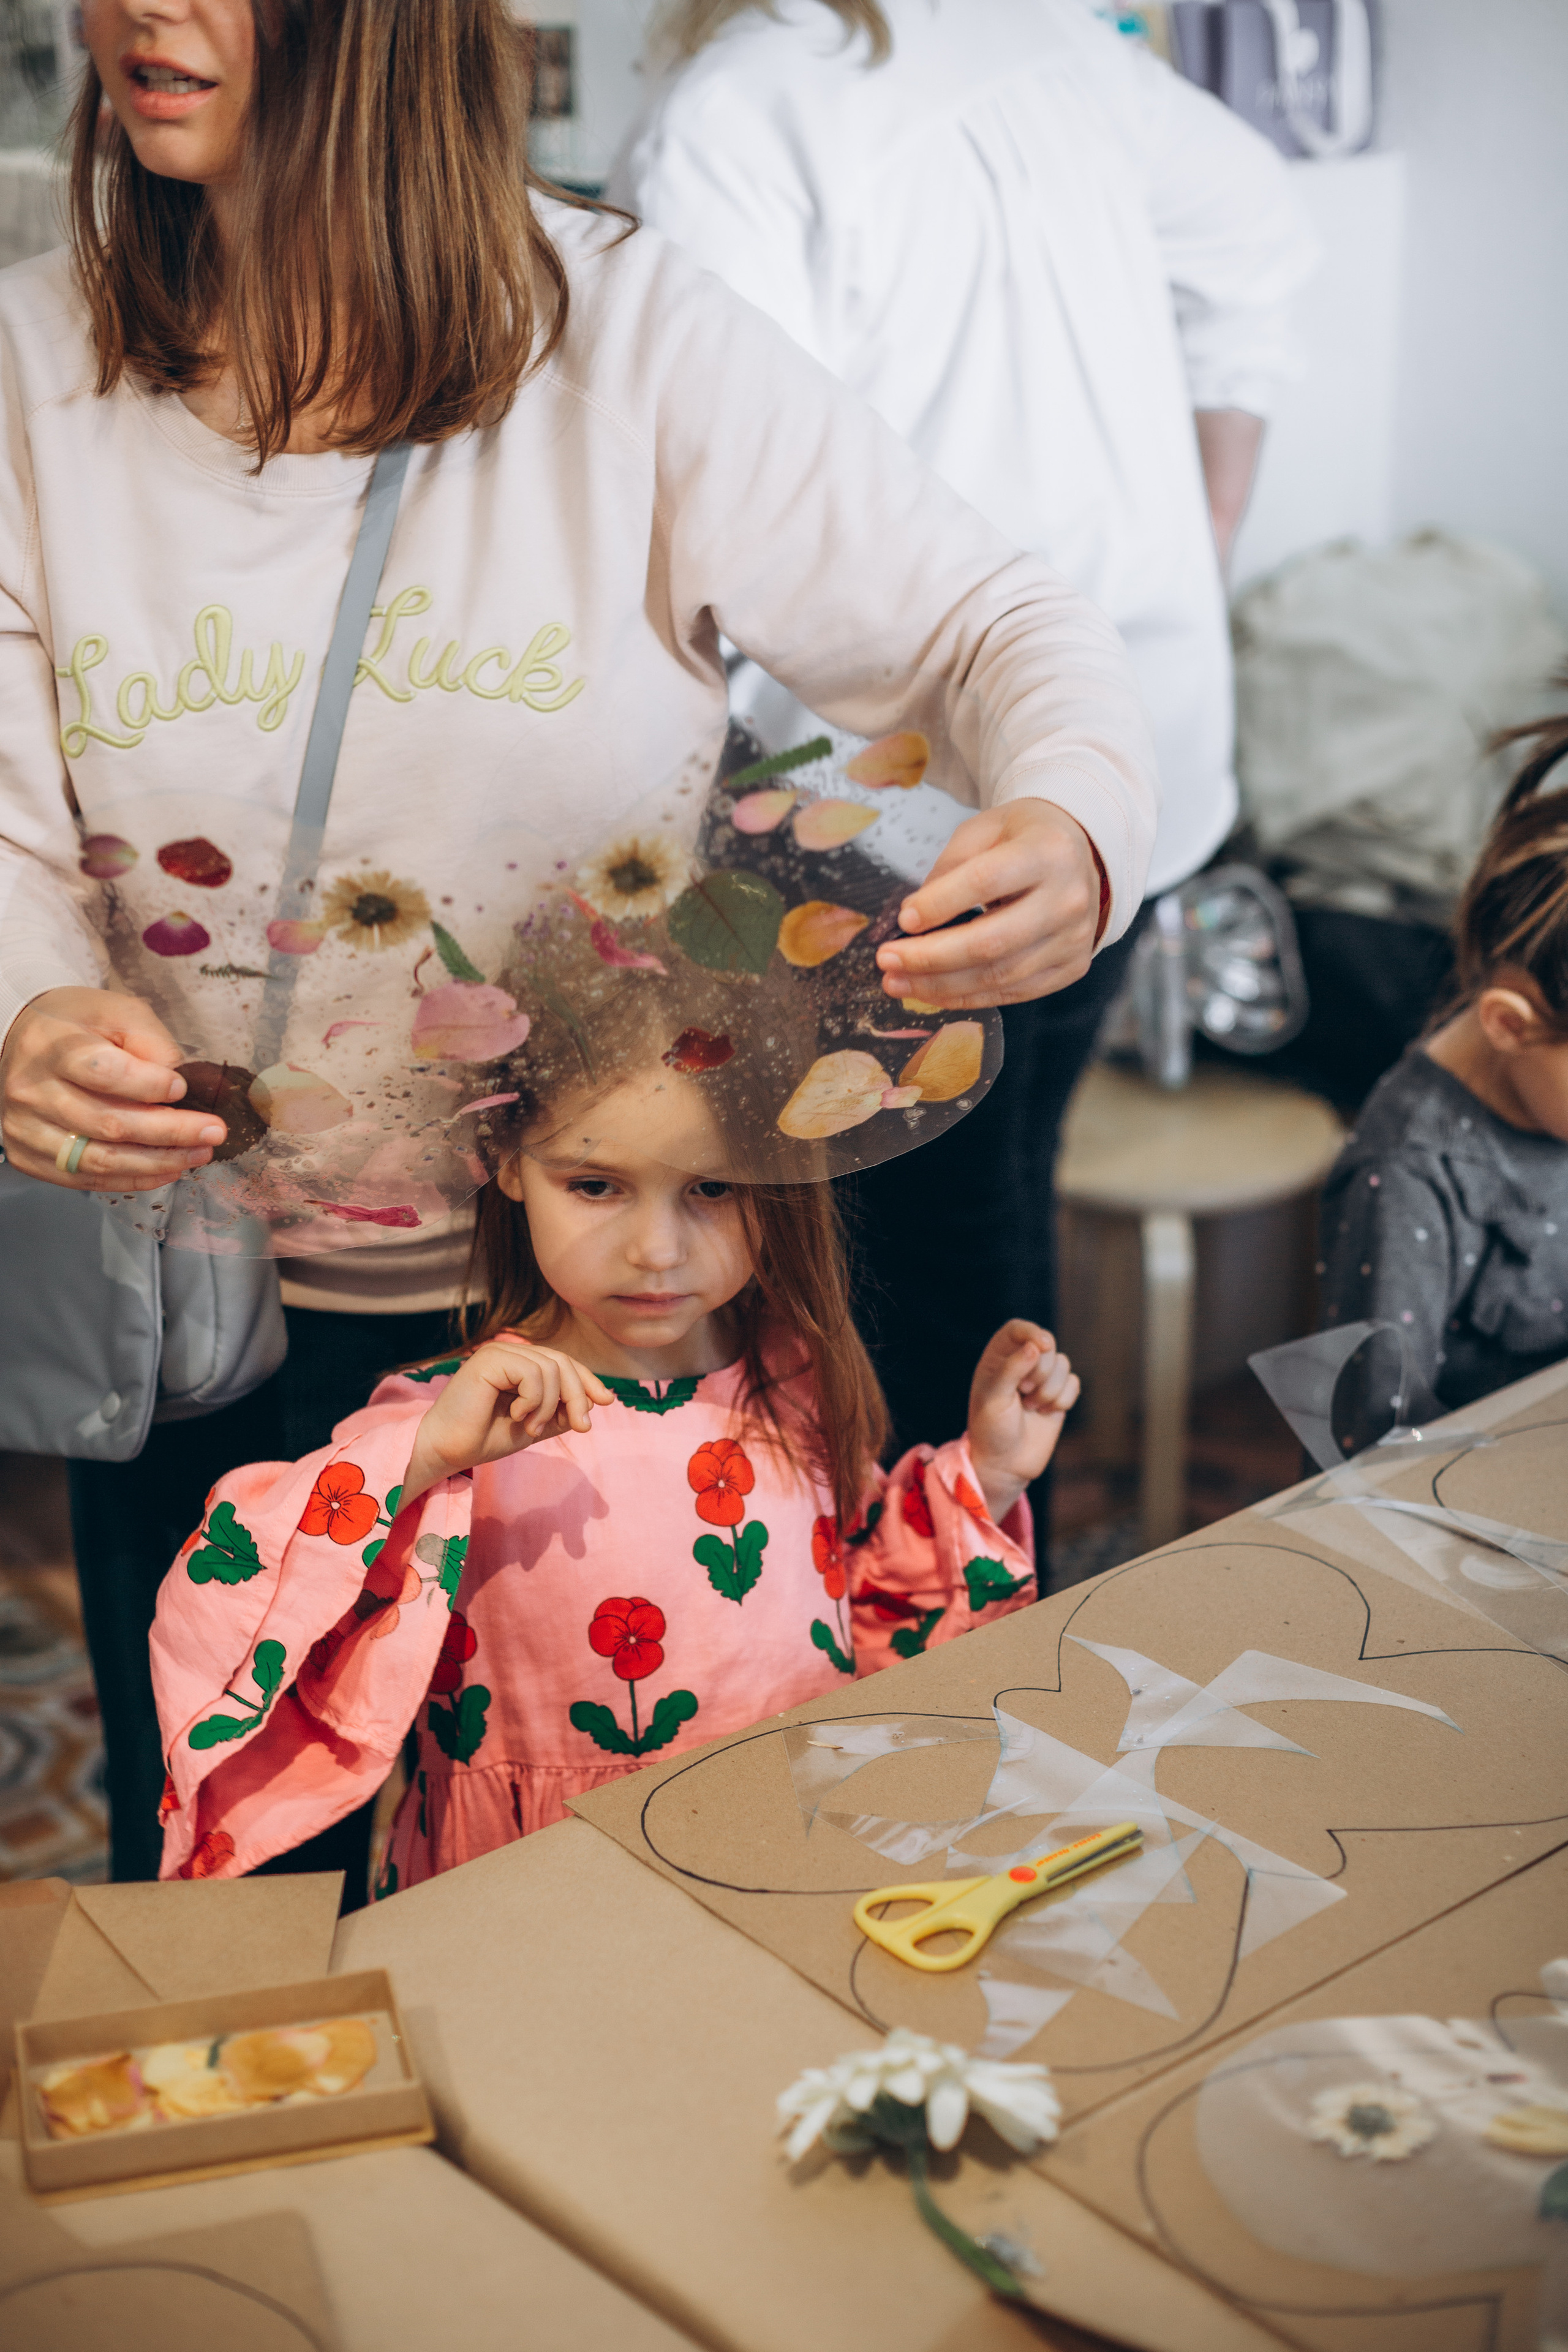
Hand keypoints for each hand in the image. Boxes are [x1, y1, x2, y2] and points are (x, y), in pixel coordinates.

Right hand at [0, 987, 225, 1191]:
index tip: (182, 1089)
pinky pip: (87, 1179)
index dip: (148, 1085)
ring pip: (100, 1160)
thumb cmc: (76, 1026)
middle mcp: (32, 1091)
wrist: (21, 1043)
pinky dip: (133, 1178)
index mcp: (52, 1047)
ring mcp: (27, 1129)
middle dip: (171, 1132)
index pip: (104, 1073)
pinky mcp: (29, 1157)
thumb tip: (185, 1085)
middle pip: (109, 1123)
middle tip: (213, 1132)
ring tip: (199, 1154)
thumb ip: (151, 1043)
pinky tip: (167, 1169)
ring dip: (158, 1162)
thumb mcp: (116, 1012)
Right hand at [401, 1337, 614, 1504]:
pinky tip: (517, 1415)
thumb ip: (561, 1411)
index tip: (606, 1401)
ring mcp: (499, 1353)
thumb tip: (598, 1401)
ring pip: (551, 1369)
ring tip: (532, 1427)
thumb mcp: (535, 1424)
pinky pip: (532, 1374)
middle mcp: (509, 1352)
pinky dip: (534, 1400)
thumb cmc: (485, 1437)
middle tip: (580, 1426)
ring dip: (550, 1405)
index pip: (563, 1362)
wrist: (449, 1450)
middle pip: (562, 1363)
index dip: (588, 1380)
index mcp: (519, 1363)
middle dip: (579, 1395)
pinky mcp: (489, 1359)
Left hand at [875, 801, 1101, 1008]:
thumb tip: (914, 919)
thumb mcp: (987, 828)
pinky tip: (931, 992)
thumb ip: (952, 865)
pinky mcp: (1072, 967)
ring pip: (999, 976)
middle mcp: (1069, 898)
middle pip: (991, 941)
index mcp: (1049, 851)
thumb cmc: (1025, 838)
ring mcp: (1075, 939)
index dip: (940, 904)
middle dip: (930, 958)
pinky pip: (1013, 993)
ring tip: (897, 982)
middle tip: (886, 961)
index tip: (903, 920)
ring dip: (940, 985)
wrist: (1083, 856)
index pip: (985, 881)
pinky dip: (966, 997)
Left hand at [966, 1319, 1079, 1525]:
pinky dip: (1062, 1400)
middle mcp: (1020, 1364)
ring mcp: (1041, 1379)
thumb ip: (1011, 1369)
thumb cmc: (991, 1430)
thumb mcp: (993, 1399)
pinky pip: (1074, 1384)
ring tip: (1030, 1407)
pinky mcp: (1058, 1396)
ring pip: (1063, 1364)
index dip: (1032, 1332)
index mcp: (997, 1358)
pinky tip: (1045, 1413)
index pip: (1017, 1329)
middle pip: (1046, 1345)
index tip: (1042, 1345)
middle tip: (1023, 1393)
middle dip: (1040, 1371)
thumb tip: (1034, 1346)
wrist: (1005, 1464)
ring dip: (1049, 1389)